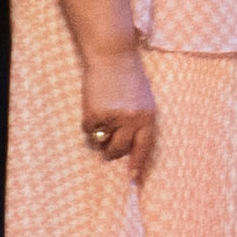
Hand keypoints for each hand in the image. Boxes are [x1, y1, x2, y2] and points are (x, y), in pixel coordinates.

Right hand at [77, 46, 164, 179]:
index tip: (133, 178)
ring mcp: (113, 118)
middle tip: (107, 146)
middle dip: (112, 151)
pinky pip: (89, 130)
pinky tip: (93, 108)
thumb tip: (126, 145)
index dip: (138, 163)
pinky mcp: (94, 115)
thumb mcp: (143, 99)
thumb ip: (139, 121)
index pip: (145, 147)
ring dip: (99, 138)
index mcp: (148, 116)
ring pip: (102, 142)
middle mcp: (133, 120)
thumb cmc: (128, 78)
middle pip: (120, 149)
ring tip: (101, 120)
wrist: (112, 57)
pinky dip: (88, 124)